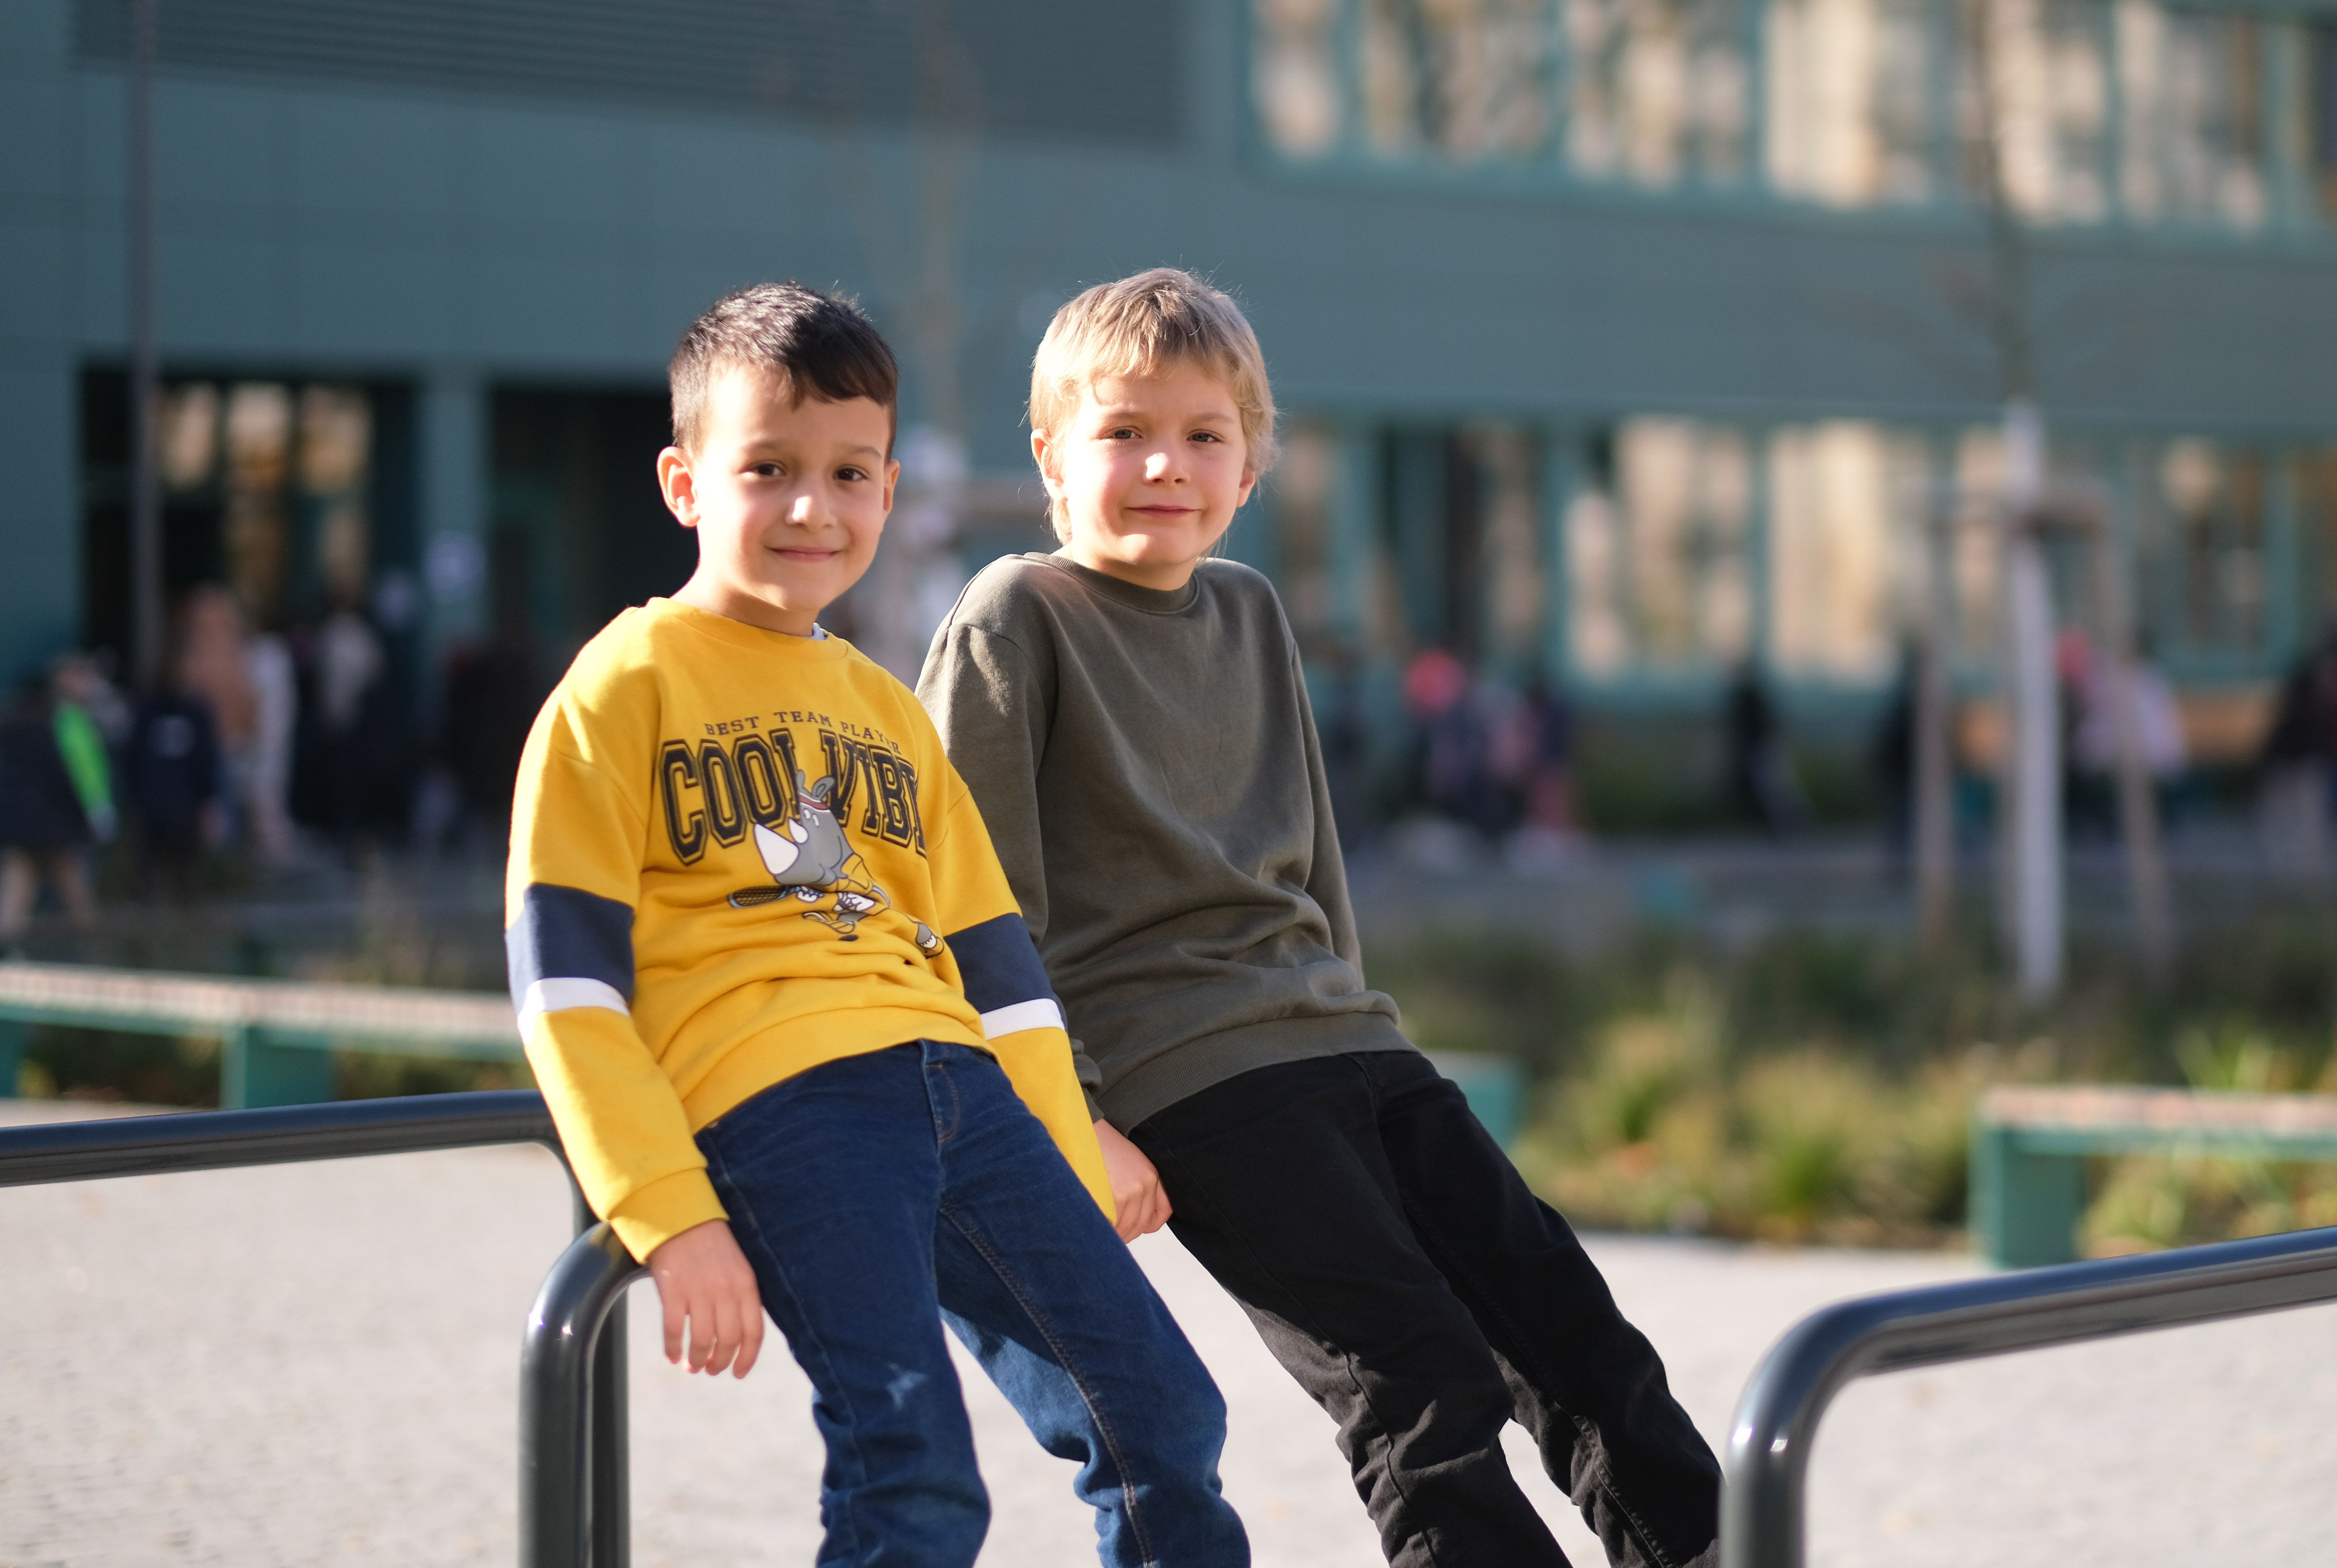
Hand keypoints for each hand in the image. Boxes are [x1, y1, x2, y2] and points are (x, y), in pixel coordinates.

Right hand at [645, 1219, 764, 1378]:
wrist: (681, 1219)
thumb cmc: (712, 1246)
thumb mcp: (739, 1268)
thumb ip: (742, 1298)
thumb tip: (741, 1337)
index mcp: (746, 1285)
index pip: (753, 1332)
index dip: (747, 1358)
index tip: (738, 1373)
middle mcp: (725, 1291)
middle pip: (728, 1341)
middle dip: (720, 1363)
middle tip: (712, 1370)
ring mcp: (698, 1292)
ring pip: (702, 1341)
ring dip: (698, 1360)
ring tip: (693, 1366)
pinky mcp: (673, 1292)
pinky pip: (674, 1331)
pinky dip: (673, 1348)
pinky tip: (673, 1356)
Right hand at [1095, 1120, 1170, 1242]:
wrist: (1080, 1127)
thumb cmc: (1098, 1145)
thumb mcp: (1127, 1161)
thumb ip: (1135, 1186)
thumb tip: (1131, 1223)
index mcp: (1150, 1174)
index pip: (1160, 1213)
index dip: (1144, 1226)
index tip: (1131, 1229)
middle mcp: (1145, 1183)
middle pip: (1140, 1225)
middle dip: (1123, 1233)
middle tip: (1107, 1232)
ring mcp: (1131, 1190)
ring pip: (1125, 1228)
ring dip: (1112, 1233)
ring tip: (1097, 1228)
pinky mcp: (1116, 1195)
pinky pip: (1112, 1225)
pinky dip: (1102, 1229)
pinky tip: (1092, 1224)